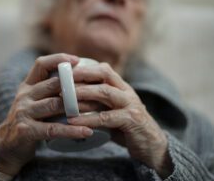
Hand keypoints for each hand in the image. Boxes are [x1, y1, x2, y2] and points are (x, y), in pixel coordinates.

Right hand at [0, 54, 96, 175]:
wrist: (7, 145)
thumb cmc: (29, 120)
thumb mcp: (33, 100)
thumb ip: (48, 90)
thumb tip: (78, 78)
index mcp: (27, 85)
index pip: (40, 64)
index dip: (58, 59)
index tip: (77, 60)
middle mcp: (24, 96)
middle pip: (52, 83)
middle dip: (76, 85)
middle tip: (97, 87)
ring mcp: (24, 112)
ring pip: (55, 104)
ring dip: (78, 106)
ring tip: (98, 108)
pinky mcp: (26, 130)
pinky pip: (53, 129)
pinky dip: (72, 130)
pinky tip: (87, 131)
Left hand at [68, 62, 172, 177]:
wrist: (151, 145)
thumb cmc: (126, 127)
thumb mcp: (112, 110)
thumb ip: (97, 103)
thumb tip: (70, 98)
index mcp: (122, 87)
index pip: (104, 70)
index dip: (85, 68)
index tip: (66, 69)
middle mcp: (127, 92)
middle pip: (105, 75)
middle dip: (82, 75)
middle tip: (62, 79)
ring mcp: (131, 105)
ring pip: (105, 92)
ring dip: (83, 93)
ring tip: (64, 96)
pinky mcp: (132, 120)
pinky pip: (107, 117)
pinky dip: (88, 118)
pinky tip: (73, 120)